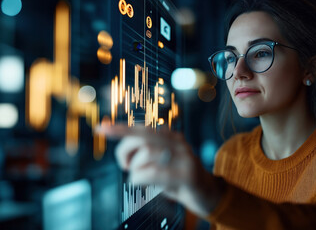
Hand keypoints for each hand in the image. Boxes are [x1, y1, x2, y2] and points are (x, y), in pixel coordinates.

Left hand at [96, 124, 223, 216]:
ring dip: (135, 169)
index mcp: (171, 137)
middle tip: (123, 165)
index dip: (121, 128)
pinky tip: (141, 183)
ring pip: (146, 153)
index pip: (143, 128)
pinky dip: (140, 178)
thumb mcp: (163, 163)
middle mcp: (178, 143)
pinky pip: (154, 173)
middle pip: (143, 136)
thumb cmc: (179, 179)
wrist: (208, 194)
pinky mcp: (187, 175)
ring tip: (140, 177)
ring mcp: (184, 158)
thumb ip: (148, 154)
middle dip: (124, 149)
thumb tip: (124, 154)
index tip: (100, 128)